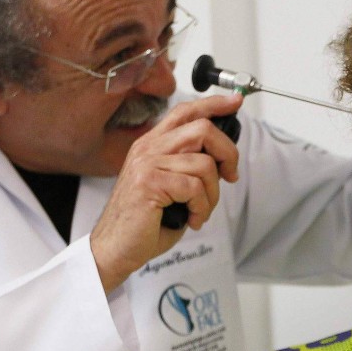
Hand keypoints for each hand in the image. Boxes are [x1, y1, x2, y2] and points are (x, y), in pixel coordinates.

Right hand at [89, 93, 242, 291]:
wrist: (115, 248)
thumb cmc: (144, 222)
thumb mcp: (170, 186)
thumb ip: (190, 166)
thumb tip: (223, 161)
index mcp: (152, 145)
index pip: (186, 111)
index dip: (214, 105)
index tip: (235, 102)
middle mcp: (148, 148)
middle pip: (202, 129)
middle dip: (227, 153)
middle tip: (229, 176)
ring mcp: (147, 164)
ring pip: (204, 163)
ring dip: (212, 193)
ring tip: (201, 210)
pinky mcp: (149, 183)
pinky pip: (194, 187)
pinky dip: (202, 207)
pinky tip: (192, 218)